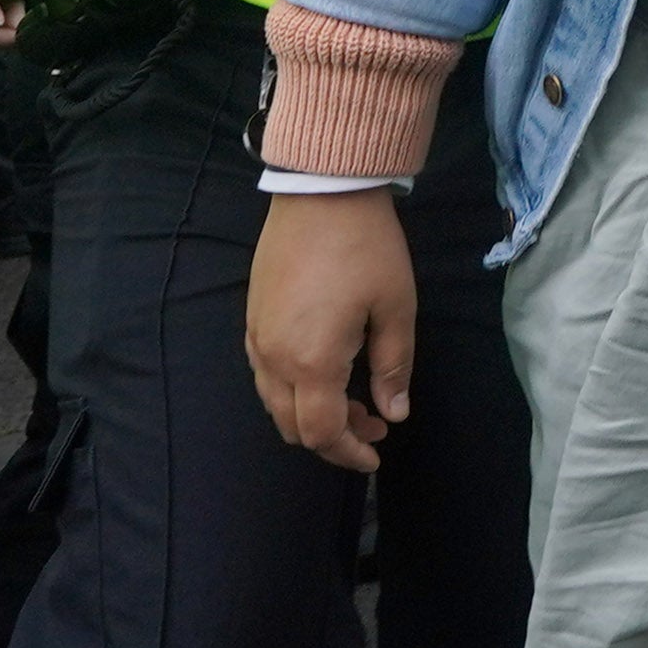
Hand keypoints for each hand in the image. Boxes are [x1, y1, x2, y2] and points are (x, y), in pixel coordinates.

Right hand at [247, 189, 417, 474]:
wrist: (321, 191)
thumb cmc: (367, 248)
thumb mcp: (395, 308)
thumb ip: (393, 368)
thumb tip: (393, 415)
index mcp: (312, 362)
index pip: (322, 433)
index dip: (349, 454)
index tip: (376, 456)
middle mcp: (274, 358)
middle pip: (292, 426)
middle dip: (332, 438)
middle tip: (373, 425)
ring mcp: (256, 337)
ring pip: (274, 402)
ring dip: (310, 414)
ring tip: (353, 399)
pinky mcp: (252, 317)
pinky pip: (265, 373)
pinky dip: (291, 390)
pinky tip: (323, 371)